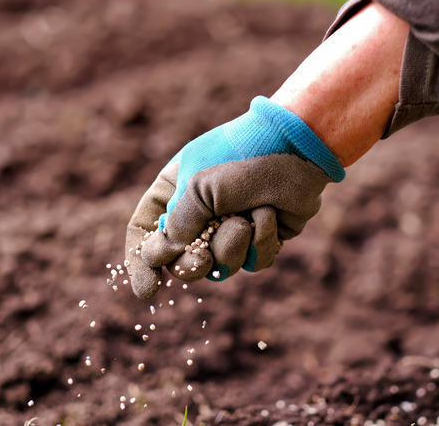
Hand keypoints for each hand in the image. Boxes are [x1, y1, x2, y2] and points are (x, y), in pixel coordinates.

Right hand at [125, 96, 344, 298]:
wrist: (297, 148)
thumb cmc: (242, 157)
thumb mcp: (198, 187)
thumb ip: (177, 225)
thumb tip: (160, 257)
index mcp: (174, 192)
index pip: (145, 232)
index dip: (142, 263)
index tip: (148, 290)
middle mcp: (200, 213)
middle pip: (181, 262)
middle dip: (193, 265)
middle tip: (202, 260)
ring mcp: (231, 228)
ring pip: (220, 267)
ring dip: (232, 246)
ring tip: (246, 218)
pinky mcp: (261, 238)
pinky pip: (253, 263)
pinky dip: (261, 242)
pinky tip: (270, 215)